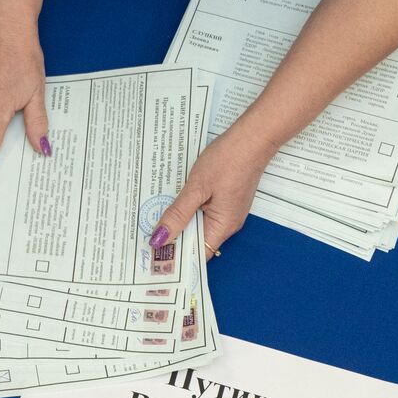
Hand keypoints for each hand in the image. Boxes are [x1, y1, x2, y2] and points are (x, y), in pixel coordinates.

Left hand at [149, 125, 274, 257]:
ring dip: (179, 226)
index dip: (175, 259)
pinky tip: (172, 207)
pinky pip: (203, 214)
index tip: (151, 258)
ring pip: (198, 227)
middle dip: (173, 242)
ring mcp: (227, 212)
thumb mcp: (196, 188)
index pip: (197, 255)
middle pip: (196, 242)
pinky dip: (187, 213)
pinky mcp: (225, 201)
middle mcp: (227, 224)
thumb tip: (160, 240)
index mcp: (222, 226)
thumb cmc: (227, 161)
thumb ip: (178, 215)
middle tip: (145, 240)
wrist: (252, 138)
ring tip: (152, 225)